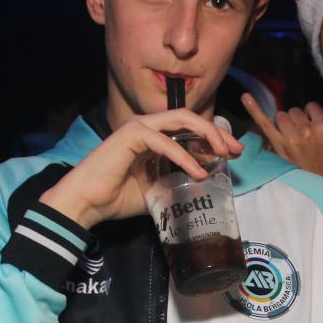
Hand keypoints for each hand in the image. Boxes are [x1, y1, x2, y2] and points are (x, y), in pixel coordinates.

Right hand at [39, 109, 241, 229]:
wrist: (86, 204)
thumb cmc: (115, 197)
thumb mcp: (156, 188)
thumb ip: (175, 179)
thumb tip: (202, 182)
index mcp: (152, 135)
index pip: (189, 127)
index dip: (214, 136)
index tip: (233, 152)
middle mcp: (146, 125)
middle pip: (190, 118)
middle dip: (217, 132)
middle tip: (237, 150)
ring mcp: (138, 127)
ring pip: (181, 120)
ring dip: (206, 135)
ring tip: (224, 155)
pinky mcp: (130, 135)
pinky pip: (165, 142)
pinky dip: (184, 156)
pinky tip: (199, 171)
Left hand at [242, 92, 322, 183]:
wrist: (318, 184)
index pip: (312, 106)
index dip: (313, 115)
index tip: (315, 127)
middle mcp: (306, 130)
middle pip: (295, 111)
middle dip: (298, 121)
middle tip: (304, 137)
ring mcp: (289, 137)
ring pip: (281, 116)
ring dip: (285, 124)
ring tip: (292, 138)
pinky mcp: (276, 144)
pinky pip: (263, 122)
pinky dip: (253, 108)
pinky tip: (245, 96)